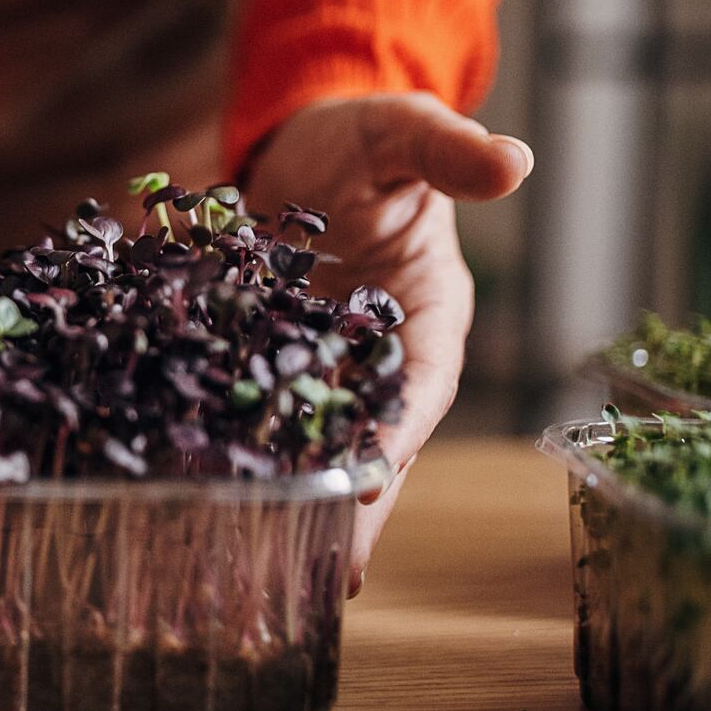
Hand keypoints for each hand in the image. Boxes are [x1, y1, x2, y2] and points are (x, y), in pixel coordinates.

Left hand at [244, 92, 533, 593]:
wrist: (302, 138)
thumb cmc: (366, 138)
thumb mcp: (403, 133)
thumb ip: (445, 150)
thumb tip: (512, 159)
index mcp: (426, 314)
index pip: (422, 384)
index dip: (401, 432)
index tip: (375, 484)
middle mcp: (376, 355)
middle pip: (370, 441)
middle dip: (351, 508)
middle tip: (327, 577)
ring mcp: (316, 366)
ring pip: (311, 444)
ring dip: (293, 500)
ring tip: (264, 569)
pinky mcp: (260, 360)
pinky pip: (247, 412)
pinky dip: (231, 453)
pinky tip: (198, 497)